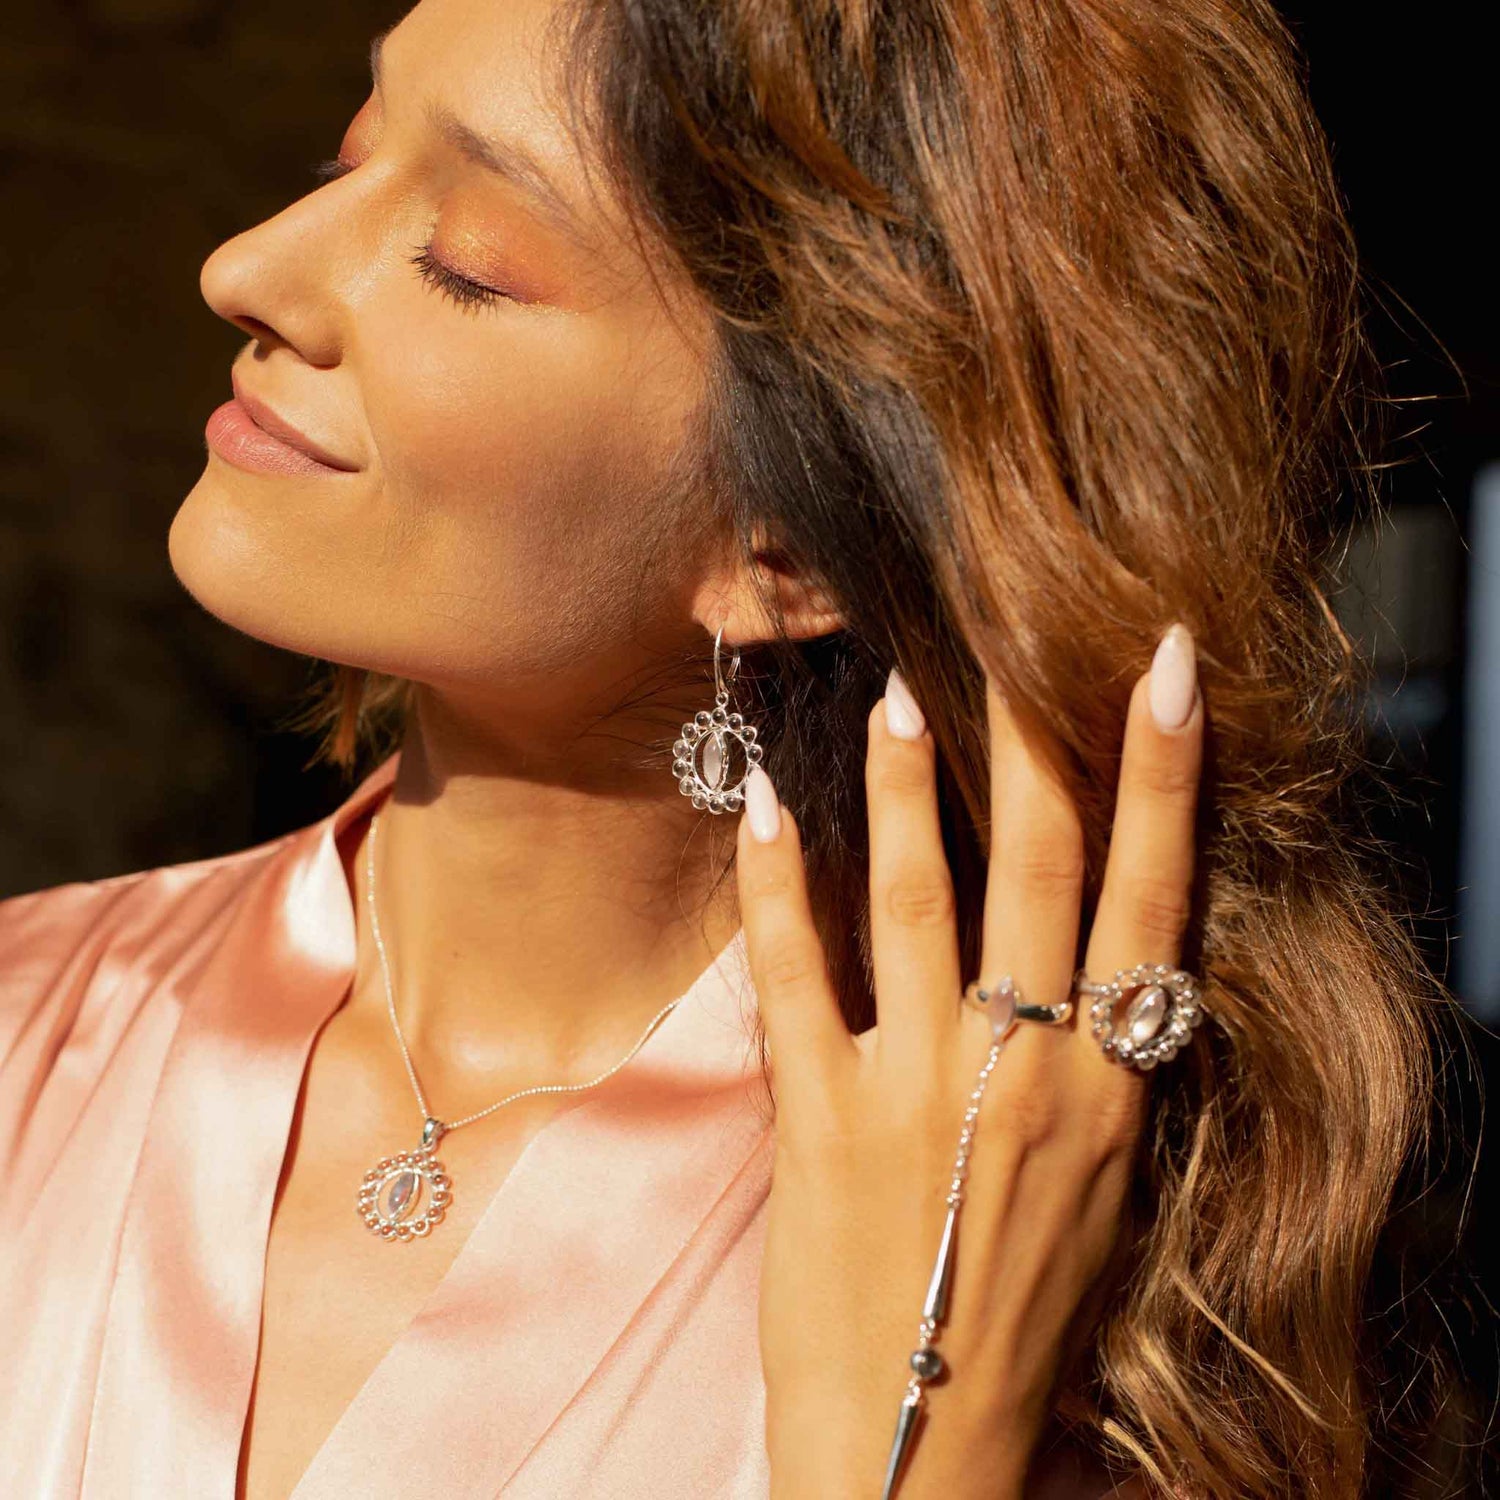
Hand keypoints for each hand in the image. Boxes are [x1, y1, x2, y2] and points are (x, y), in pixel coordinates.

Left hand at [736, 624, 1202, 1499]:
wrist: (927, 1448)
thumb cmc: (1020, 1310)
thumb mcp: (1098, 1181)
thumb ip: (1093, 1061)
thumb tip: (1080, 949)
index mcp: (1109, 1087)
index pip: (1153, 898)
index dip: (1161, 774)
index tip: (1160, 670)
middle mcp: (1026, 1073)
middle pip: (1043, 869)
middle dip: (1038, 738)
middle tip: (1021, 629)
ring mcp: (918, 1091)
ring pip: (922, 902)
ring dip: (910, 783)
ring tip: (895, 685)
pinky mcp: (823, 1121)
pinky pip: (798, 976)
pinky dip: (779, 885)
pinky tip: (767, 804)